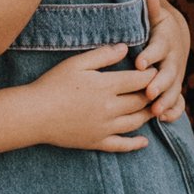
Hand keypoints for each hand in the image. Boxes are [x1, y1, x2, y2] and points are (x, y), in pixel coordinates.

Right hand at [26, 46, 153, 153]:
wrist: (34, 114)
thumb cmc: (53, 84)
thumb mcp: (77, 63)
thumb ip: (103, 55)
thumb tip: (126, 48)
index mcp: (106, 86)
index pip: (138, 80)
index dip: (151, 75)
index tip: (156, 70)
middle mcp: (110, 108)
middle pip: (140, 101)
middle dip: (152, 94)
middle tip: (159, 89)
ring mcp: (104, 127)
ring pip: (135, 122)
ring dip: (148, 115)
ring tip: (154, 108)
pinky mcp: (96, 142)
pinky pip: (120, 145)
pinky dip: (134, 144)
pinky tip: (144, 141)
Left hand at [139, 0, 190, 121]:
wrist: (176, 37)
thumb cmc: (157, 26)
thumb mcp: (155, 15)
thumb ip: (150, 8)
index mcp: (165, 42)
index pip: (158, 48)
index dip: (150, 56)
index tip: (140, 63)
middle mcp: (173, 61)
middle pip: (168, 73)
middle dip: (159, 84)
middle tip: (149, 93)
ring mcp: (176, 76)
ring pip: (173, 90)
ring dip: (166, 101)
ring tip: (155, 112)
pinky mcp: (176, 88)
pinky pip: (178, 102)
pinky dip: (174, 111)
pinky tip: (164, 119)